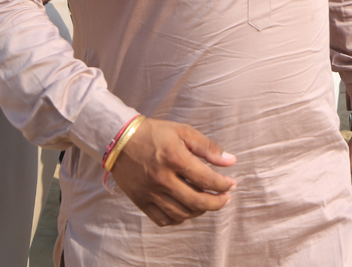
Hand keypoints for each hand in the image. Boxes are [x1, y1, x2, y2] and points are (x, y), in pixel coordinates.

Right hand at [111, 118, 236, 226]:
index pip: (206, 179)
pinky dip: (179, 218)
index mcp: (174, 158)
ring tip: (208, 202)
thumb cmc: (154, 133)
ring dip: (200, 211)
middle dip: (217, 203)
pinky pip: (162, 219)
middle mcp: (162, 179)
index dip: (223, 185)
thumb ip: (208, 147)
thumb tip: (231, 161)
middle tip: (226, 198)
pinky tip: (187, 209)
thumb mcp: (183, 132)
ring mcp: (149, 193)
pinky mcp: (140, 201)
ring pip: (181, 213)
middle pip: (196, 201)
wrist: (119, 140)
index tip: (231, 184)